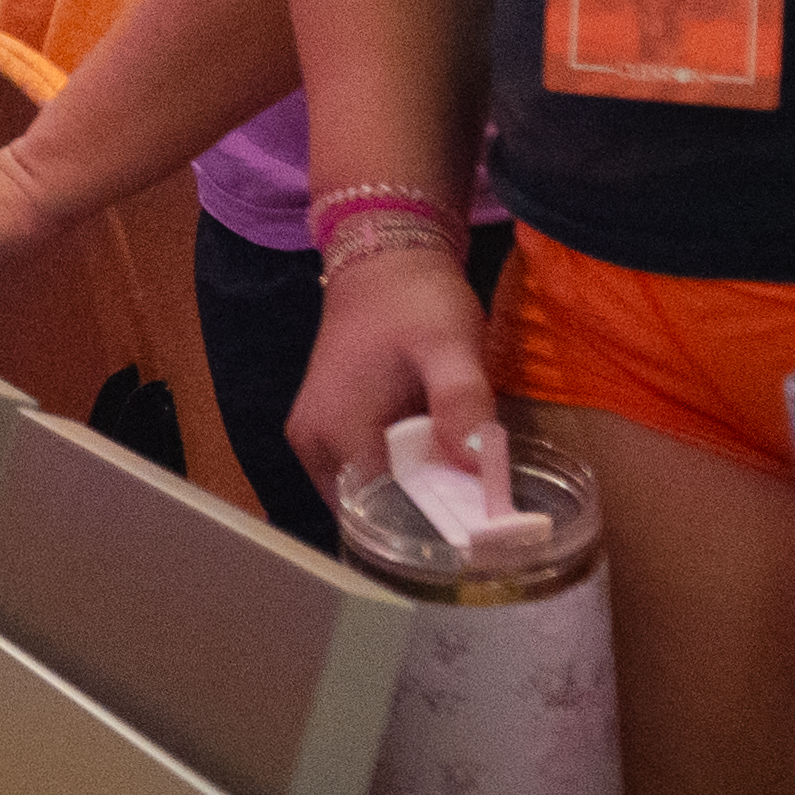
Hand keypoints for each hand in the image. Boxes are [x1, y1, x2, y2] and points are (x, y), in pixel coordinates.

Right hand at [289, 238, 508, 528]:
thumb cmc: (415, 301)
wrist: (383, 260)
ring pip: (367, 497)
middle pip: (369, 513)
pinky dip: (402, 481)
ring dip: (413, 502)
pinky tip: (440, 471)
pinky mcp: (327, 429)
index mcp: (335, 431)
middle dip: (422, 522)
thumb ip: (461, 401)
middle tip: (480, 523)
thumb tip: (476, 467)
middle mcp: (313, 444)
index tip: (478, 535)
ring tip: (465, 499)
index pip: (377, 514)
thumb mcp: (451, 346)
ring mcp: (315, 437)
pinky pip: (365, 475)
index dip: (429, 528)